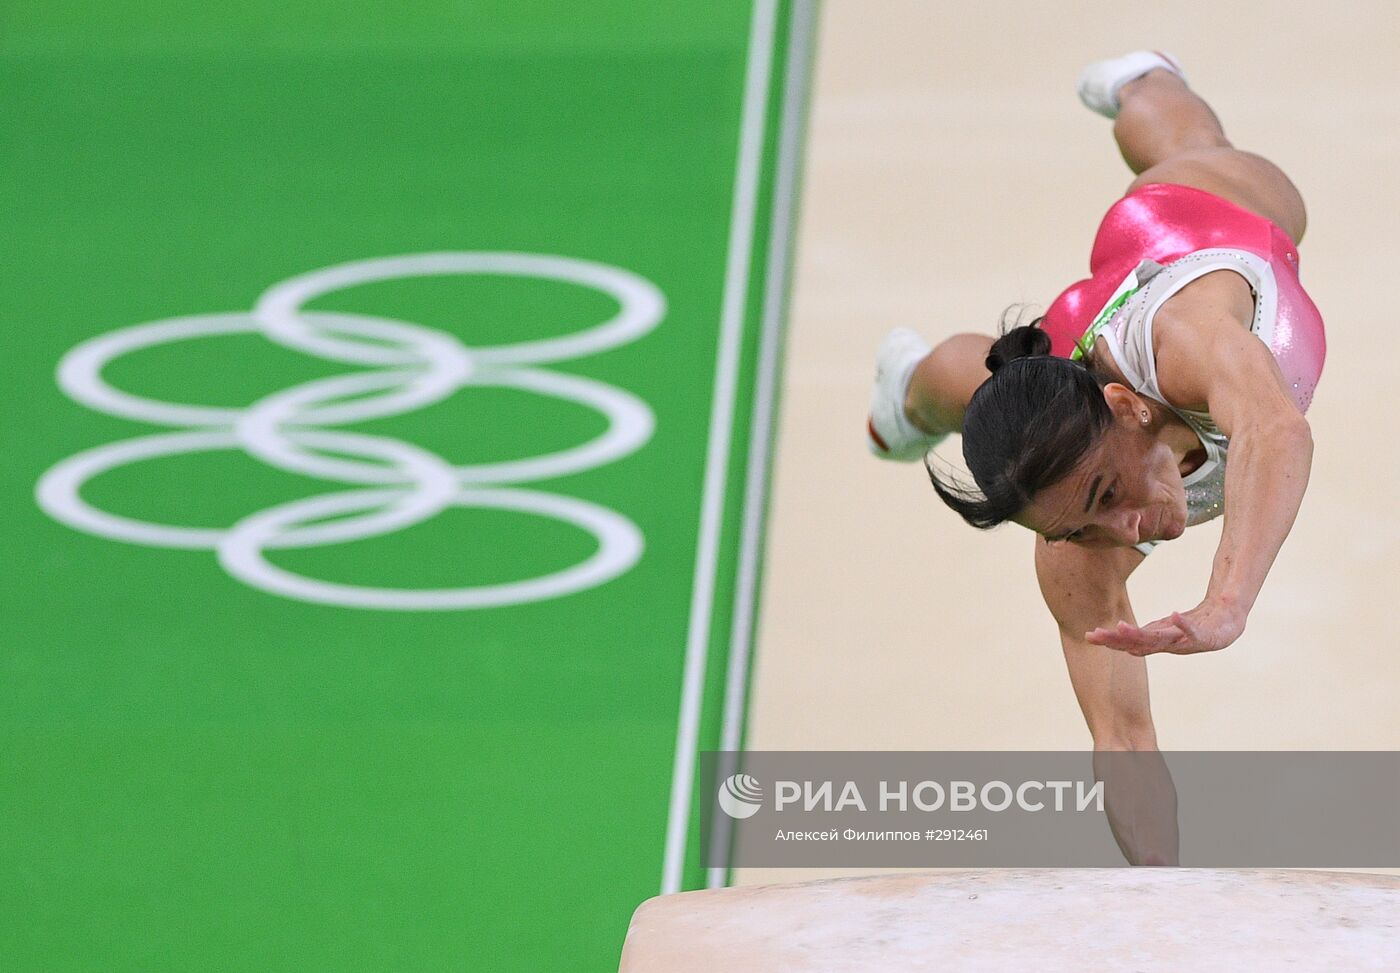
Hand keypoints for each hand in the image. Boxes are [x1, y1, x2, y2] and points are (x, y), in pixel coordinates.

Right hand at [1085, 600, 1246, 655]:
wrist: (1228, 619)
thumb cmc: (1196, 622)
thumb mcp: (1165, 626)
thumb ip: (1144, 633)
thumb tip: (1117, 633)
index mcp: (1159, 643)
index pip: (1130, 643)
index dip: (1110, 642)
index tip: (1090, 636)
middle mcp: (1171, 646)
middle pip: (1140, 644)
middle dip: (1117, 640)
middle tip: (1097, 635)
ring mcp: (1189, 642)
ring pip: (1161, 640)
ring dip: (1141, 635)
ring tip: (1122, 627)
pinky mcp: (1208, 636)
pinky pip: (1194, 630)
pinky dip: (1183, 624)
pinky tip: (1173, 614)